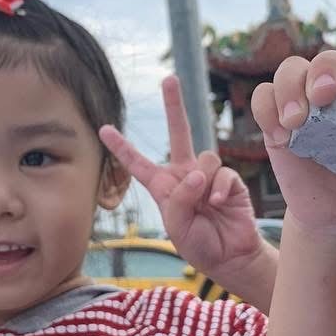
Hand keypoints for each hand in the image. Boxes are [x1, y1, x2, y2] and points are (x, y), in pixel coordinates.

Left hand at [99, 76, 265, 279]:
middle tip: (169, 78)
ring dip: (203, 181)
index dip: (121, 147)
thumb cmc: (200, 245)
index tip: (103, 129)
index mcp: (163, 187)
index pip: (138, 163)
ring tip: (206, 204)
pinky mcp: (230, 180)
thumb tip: (197, 172)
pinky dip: (220, 188)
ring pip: (204, 158)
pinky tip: (219, 203)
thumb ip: (179, 198)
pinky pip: (223, 173)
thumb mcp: (177, 226)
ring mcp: (208, 176)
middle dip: (173, 105)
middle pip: (179, 133)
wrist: (231, 257)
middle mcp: (185, 175)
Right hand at [251, 39, 335, 231]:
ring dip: (292, 89)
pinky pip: (264, 99)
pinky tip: (282, 135)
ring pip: (292, 70)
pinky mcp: (278, 121)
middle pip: (331, 58)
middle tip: (328, 97)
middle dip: (327, 71)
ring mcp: (308, 101)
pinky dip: (268, 110)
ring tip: (299, 123)